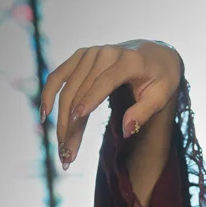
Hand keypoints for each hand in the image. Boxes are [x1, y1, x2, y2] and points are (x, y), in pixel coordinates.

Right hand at [40, 40, 182, 168]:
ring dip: (60, 117)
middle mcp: (105, 53)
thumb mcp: (161, 96)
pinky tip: (44, 112)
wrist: (155, 53)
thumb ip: (144, 112)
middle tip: (68, 153)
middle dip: (71, 122)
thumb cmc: (161, 78)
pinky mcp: (80, 56)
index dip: (90, 99)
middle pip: (81, 89)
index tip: (76, 119)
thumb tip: (126, 131)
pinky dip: (49, 92)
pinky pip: (59, 74)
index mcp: (128, 61)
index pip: (105, 81)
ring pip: (68, 87)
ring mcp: (90, 53)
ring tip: (61, 144)